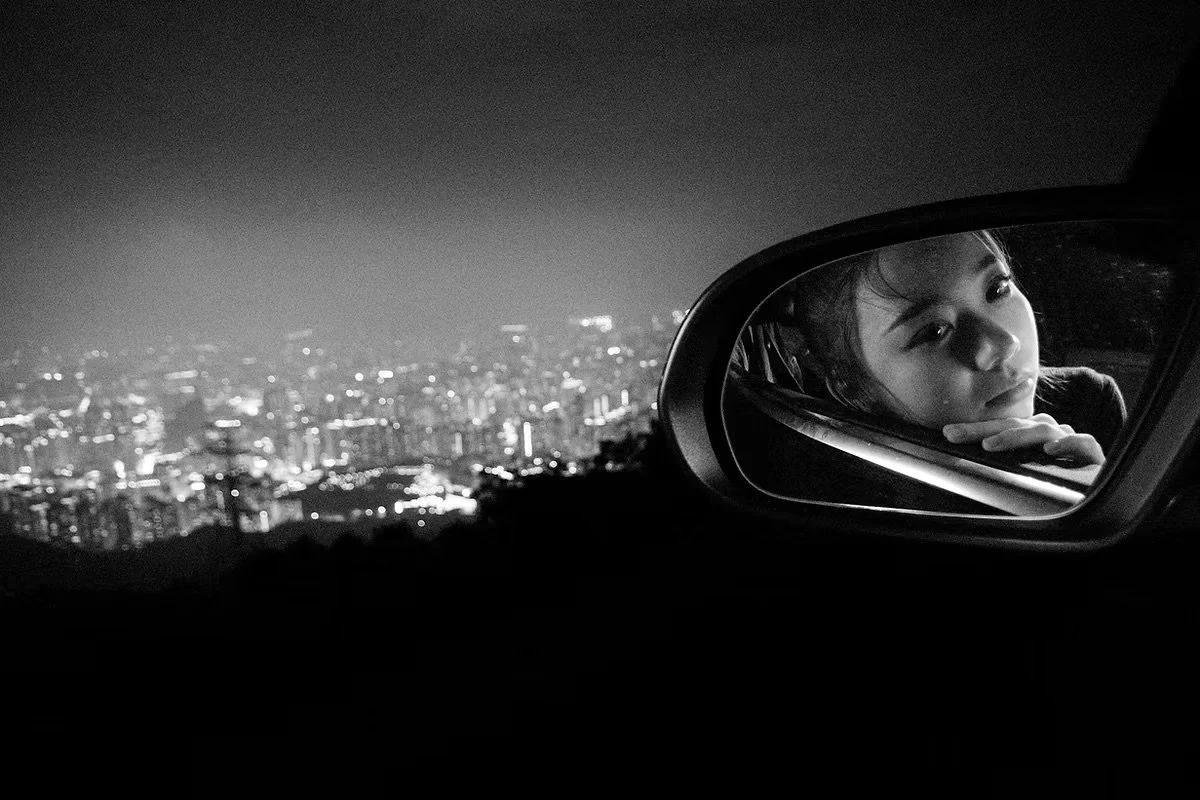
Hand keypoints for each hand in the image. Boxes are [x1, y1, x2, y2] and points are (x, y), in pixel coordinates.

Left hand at [943, 413, 1104, 465]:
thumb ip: (1003, 469)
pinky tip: (1051, 450)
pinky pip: (1083, 443)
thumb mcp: (1025, 473)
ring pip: (1044, 429)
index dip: (975, 429)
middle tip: (954, 435)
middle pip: (1015, 424)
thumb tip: (966, 473)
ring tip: (991, 445)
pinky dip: (1068, 444)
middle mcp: (1049, 433)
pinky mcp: (1093, 454)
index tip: (947, 434)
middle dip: (982, 429)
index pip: (1000, 427)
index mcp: (1032, 435)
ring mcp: (1070, 440)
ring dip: (1016, 436)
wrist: (1099, 488)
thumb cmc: (1058, 481)